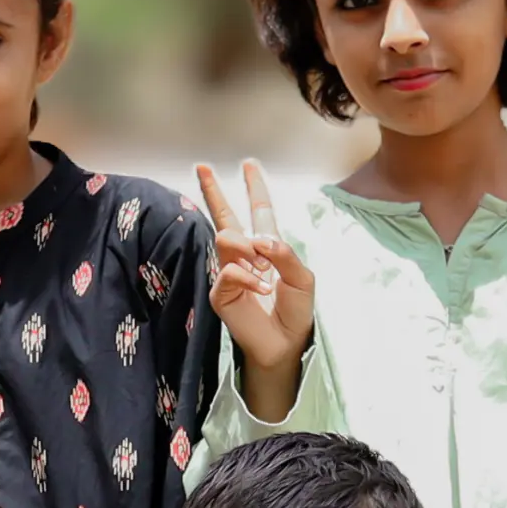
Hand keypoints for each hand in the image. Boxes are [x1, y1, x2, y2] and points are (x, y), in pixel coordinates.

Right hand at [194, 160, 316, 376]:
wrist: (286, 342)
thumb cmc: (296, 311)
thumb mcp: (303, 278)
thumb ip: (285, 253)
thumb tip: (259, 239)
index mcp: (267, 247)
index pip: (258, 210)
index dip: (254, 187)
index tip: (249, 164)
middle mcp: (245, 255)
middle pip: (225, 216)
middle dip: (214, 191)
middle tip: (203, 167)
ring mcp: (230, 271)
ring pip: (227, 237)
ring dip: (247, 248)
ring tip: (264, 268)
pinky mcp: (221, 291)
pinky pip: (228, 270)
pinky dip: (247, 276)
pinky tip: (260, 287)